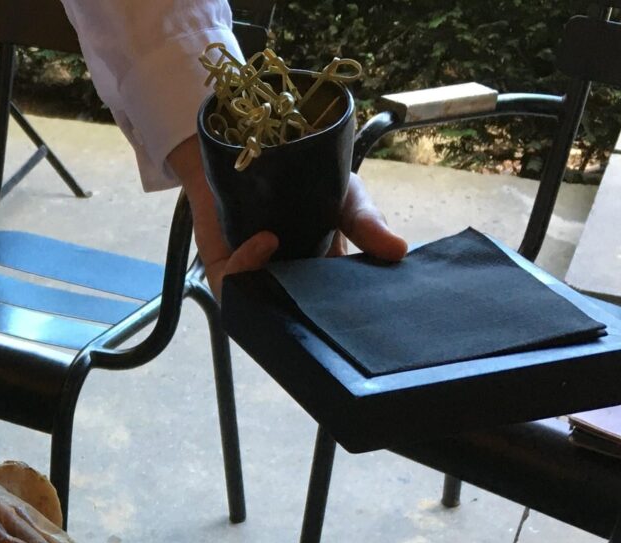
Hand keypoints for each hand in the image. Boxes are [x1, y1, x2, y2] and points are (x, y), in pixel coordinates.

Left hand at [168, 136, 407, 293]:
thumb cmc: (299, 174)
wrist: (247, 147)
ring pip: (260, 309)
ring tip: (299, 279)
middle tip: (331, 311)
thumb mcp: (346, 197)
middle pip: (292, 317)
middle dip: (308, 318)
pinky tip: (266, 242)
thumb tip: (400, 250)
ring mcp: (251, 280)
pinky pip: (231, 284)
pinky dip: (246, 267)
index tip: (361, 313)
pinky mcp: (220, 270)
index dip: (338, 316)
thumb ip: (367, 224)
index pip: (325, 310)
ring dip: (276, 300)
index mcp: (315, 277)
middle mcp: (283, 284)